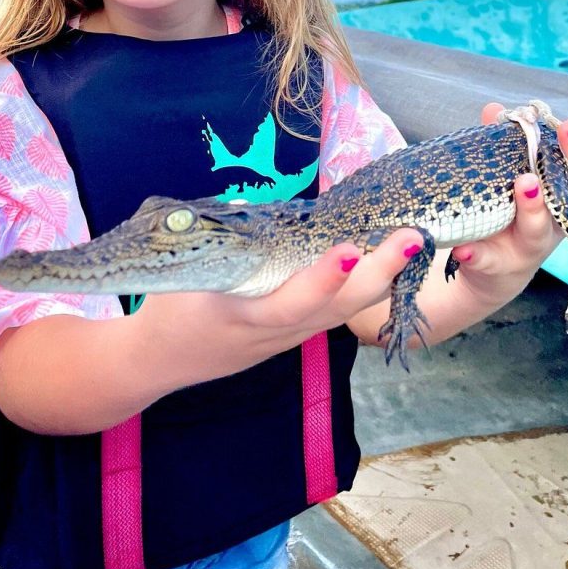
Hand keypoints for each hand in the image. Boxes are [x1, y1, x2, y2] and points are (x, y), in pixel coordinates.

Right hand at [134, 227, 425, 382]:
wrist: (155, 362)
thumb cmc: (167, 306)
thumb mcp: (184, 271)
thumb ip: (224, 241)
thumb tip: (264, 205)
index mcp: (239, 317)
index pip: (289, 304)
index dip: (322, 280)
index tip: (349, 250)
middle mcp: (272, 334)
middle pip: (336, 310)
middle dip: (377, 274)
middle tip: (411, 236)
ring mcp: (287, 340)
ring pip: (343, 314)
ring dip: (381, 280)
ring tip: (412, 242)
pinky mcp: (293, 336)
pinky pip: (336, 314)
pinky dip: (364, 288)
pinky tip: (388, 261)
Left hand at [448, 102, 567, 305]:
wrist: (488, 272)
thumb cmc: (508, 215)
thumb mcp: (514, 181)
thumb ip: (506, 146)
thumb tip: (496, 109)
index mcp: (564, 204)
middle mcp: (554, 227)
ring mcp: (526, 248)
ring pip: (539, 230)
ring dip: (533, 206)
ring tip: (525, 183)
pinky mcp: (494, 266)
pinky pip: (487, 261)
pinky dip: (476, 254)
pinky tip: (464, 248)